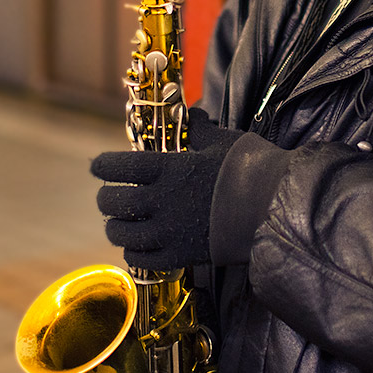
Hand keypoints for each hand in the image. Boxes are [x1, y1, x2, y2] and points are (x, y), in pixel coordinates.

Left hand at [92, 109, 243, 269]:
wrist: (275, 208)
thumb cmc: (252, 168)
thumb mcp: (223, 140)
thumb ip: (199, 129)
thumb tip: (192, 114)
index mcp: (169, 168)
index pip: (119, 166)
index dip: (102, 165)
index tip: (96, 166)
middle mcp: (162, 200)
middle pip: (114, 202)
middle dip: (105, 198)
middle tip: (107, 196)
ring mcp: (169, 231)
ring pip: (122, 234)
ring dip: (115, 227)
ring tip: (117, 224)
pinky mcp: (181, 255)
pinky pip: (143, 259)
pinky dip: (134, 252)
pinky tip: (137, 247)